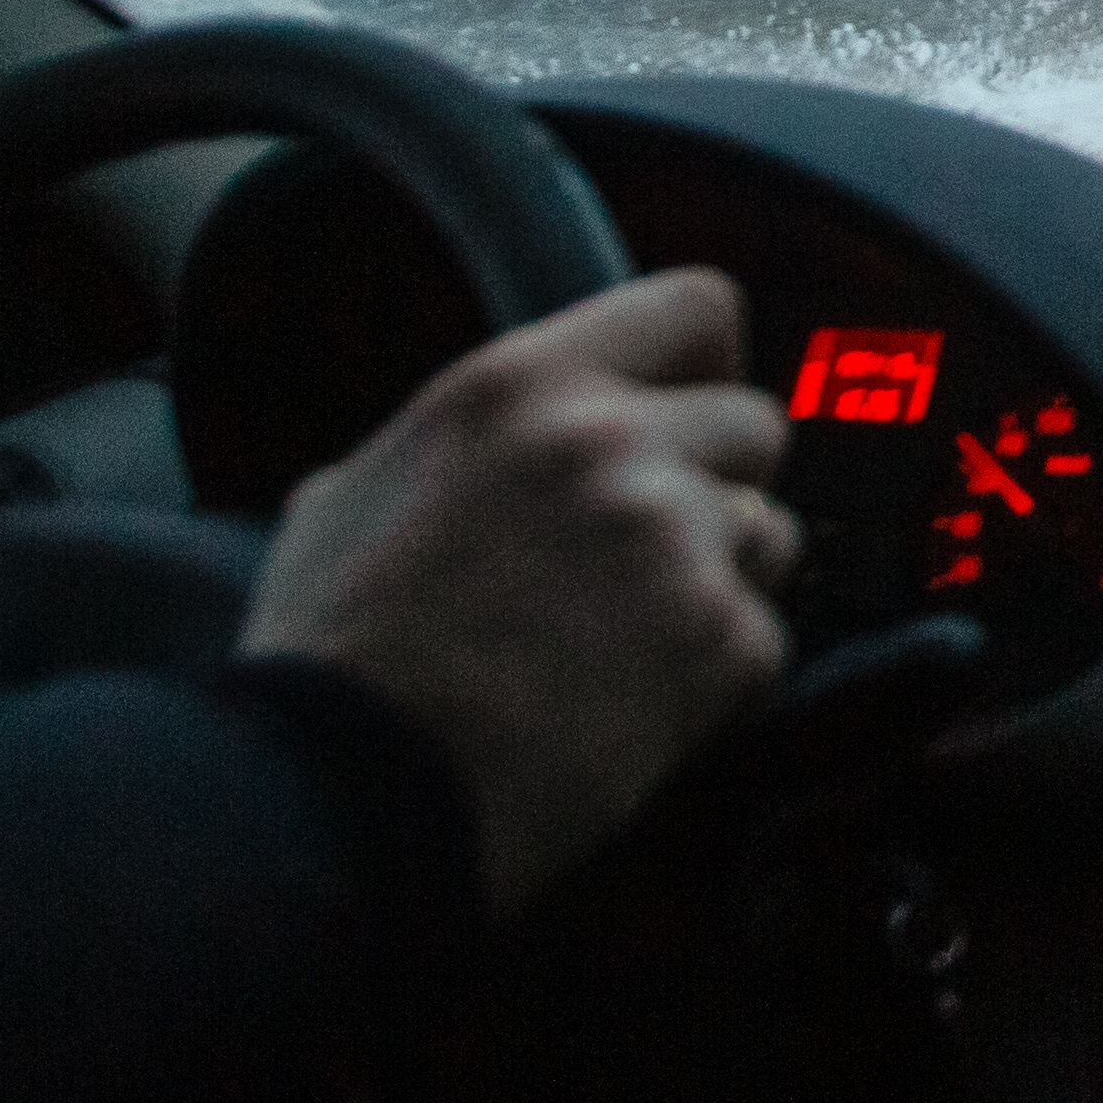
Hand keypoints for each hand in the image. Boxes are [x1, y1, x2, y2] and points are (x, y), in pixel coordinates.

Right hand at [241, 269, 796, 913]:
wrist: (339, 795)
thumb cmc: (329, 658)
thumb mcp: (349, 495)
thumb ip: (451, 446)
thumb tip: (482, 444)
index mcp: (520, 386)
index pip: (697, 307)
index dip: (705, 367)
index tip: (687, 415)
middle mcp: (610, 441)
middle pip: (755, 424)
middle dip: (715, 488)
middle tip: (642, 561)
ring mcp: (673, 537)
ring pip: (773, 533)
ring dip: (721, 584)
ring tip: (623, 646)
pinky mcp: (717, 639)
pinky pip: (763, 640)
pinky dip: (717, 682)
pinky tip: (631, 713)